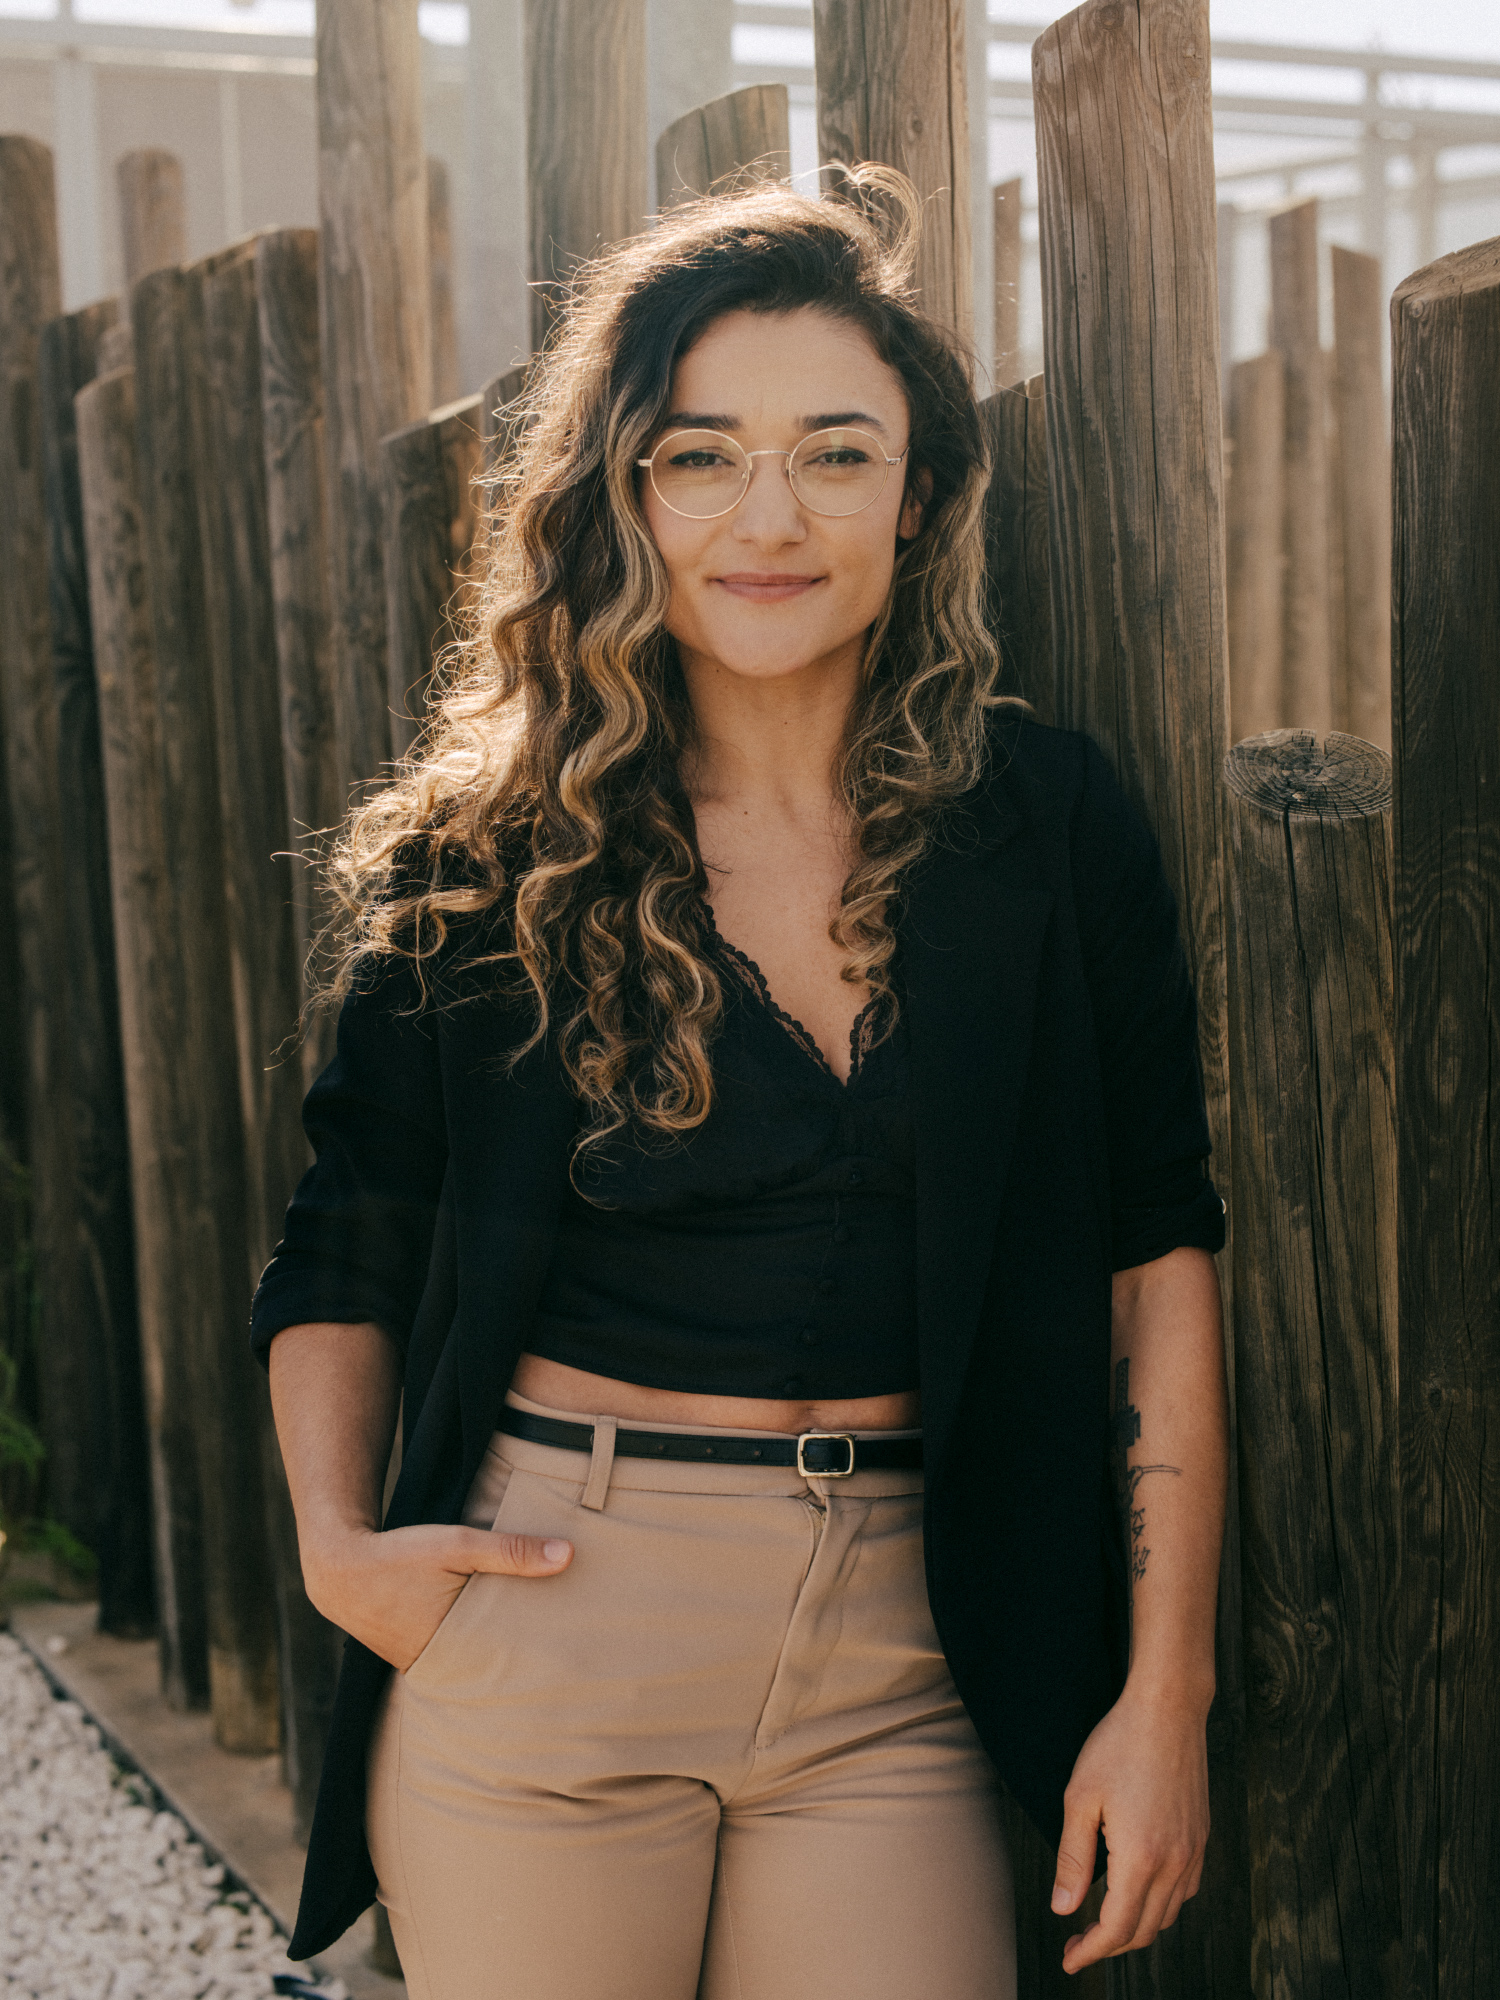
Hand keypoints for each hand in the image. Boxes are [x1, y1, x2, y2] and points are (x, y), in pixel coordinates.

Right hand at [302, 1521, 572, 1671]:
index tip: (574, 1668)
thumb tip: (569, 1555)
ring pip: (473, 1668)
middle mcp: (439, 1667)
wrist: (339, 1567)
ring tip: (540, 1665)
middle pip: (494, 1674)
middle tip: (568, 1671)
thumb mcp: (458, 1545)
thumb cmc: (401, 1554)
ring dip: (497, 1661)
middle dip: (524, 1671)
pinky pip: (452, 1661)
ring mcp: (423, 1667)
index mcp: (454, 1648)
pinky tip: (494, 1647)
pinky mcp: (414, 1657)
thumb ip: (511, 1551)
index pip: (510, 1670)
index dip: (540, 1669)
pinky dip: (472, 1654)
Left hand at [1050, 1682, 1209, 1973]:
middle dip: (1109, 1945)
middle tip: (1078, 1941)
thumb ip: (1073, 1859)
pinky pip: (1185, 1892)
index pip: (1117, 1928)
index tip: (1070, 1959)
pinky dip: (1161, 1905)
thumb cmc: (1119, 1745)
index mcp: (1141, 1857)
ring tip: (1104, 1919)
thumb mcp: (1080, 1798)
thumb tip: (1064, 1908)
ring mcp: (1193, 1852)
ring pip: (1167, 1916)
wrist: (1168, 1710)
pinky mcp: (1201, 1838)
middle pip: (1143, 1931)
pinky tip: (1139, 1891)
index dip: (1091, 1951)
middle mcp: (1174, 1862)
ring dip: (1136, 1927)